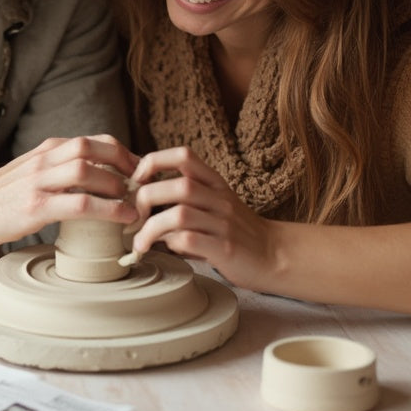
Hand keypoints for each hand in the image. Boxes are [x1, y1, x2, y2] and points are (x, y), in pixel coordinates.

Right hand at [0, 134, 140, 249]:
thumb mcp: (30, 173)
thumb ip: (56, 171)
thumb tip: (91, 181)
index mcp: (46, 150)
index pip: (93, 140)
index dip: (122, 152)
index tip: (138, 170)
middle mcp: (44, 159)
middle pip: (94, 147)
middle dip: (126, 162)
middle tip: (143, 183)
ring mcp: (38, 182)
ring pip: (88, 170)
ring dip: (118, 185)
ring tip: (134, 201)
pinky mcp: (35, 207)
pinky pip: (79, 203)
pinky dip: (107, 209)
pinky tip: (122, 218)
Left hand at [128, 146, 271, 289]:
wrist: (275, 255)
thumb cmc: (236, 231)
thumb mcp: (213, 204)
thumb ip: (183, 199)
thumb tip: (141, 200)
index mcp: (214, 183)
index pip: (184, 155)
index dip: (155, 161)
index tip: (137, 179)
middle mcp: (219, 198)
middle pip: (178, 185)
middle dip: (147, 198)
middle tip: (135, 217)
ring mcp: (223, 223)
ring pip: (180, 214)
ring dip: (151, 228)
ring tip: (140, 242)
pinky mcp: (224, 248)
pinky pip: (190, 240)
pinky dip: (170, 245)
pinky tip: (163, 251)